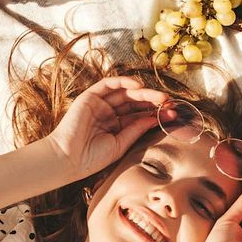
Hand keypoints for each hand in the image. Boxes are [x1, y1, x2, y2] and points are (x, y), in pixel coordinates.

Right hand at [44, 77, 169, 180]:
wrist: (68, 159)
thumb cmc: (91, 158)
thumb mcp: (120, 144)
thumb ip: (136, 129)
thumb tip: (155, 118)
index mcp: (116, 127)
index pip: (140, 116)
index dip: (156, 114)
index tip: (173, 114)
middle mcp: (109, 114)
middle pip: (135, 103)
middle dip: (153, 102)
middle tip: (170, 103)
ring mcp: (100, 104)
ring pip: (125, 93)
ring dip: (144, 92)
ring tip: (161, 97)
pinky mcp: (90, 97)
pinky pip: (109, 84)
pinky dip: (124, 82)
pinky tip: (139, 86)